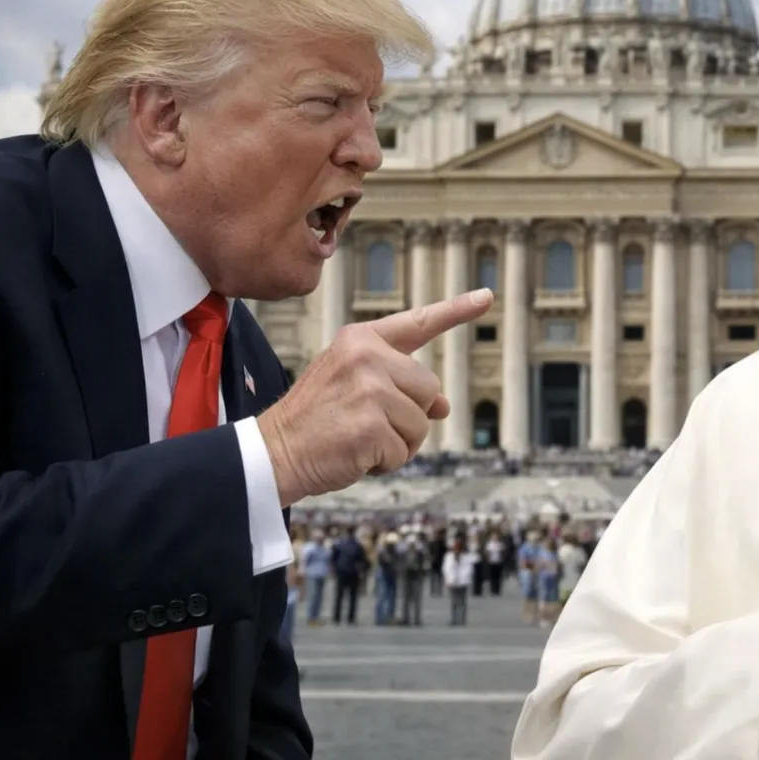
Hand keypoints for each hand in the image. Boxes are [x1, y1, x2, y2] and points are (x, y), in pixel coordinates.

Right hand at [258, 289, 493, 505]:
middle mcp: (367, 356)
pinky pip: (403, 452)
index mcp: (360, 339)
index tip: (486, 296)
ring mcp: (369, 389)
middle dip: (410, 417)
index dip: (456, 310)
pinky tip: (354, 455)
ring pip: (422, 425)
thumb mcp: (355, 389)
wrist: (272, 452)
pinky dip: (384, 463)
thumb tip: (444, 406)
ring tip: (358, 440)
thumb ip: (398, 386)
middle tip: (368, 425)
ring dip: (398, 444)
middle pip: (429, 389)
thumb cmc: (315, 421)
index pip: (418, 322)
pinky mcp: (371, 425)